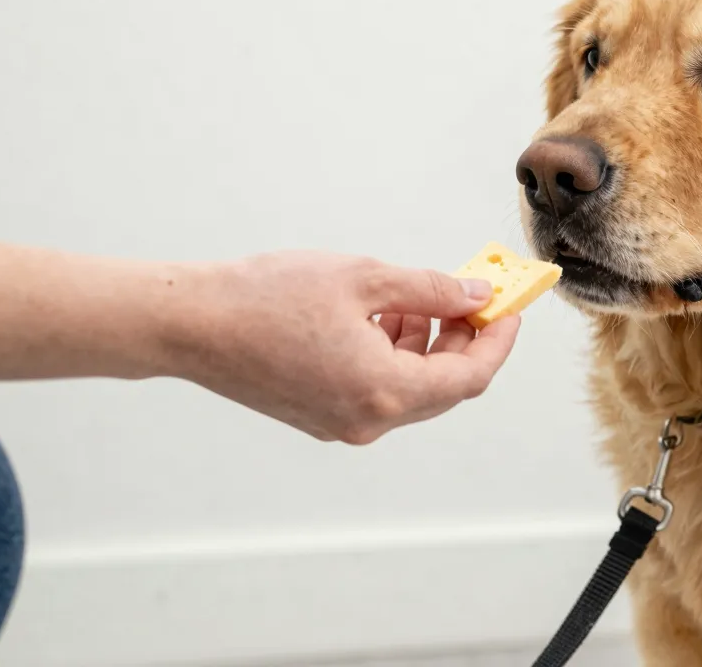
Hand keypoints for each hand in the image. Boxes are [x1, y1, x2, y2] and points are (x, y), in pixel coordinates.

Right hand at [168, 252, 519, 443]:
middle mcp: (368, 419)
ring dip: (427, 344)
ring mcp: (342, 423)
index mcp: (384, 390)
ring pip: (411, 388)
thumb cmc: (268, 296)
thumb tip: (477, 296)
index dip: (498, 341)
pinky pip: (379, 389)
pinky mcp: (321, 415)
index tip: (510, 307)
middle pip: (444, 387)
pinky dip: (394, 355)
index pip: (470, 376)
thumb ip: (431, 290)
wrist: (191, 324)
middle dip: (465, 339)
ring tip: (418, 297)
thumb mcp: (364, 279)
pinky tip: (384, 315)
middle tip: (472, 296)